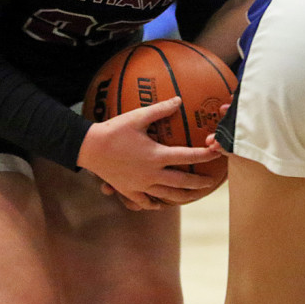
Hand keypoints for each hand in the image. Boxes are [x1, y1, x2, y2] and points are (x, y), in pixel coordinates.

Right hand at [78, 97, 222, 209]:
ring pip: (167, 195)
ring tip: (192, 196)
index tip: (216, 153)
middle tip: (209, 182)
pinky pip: (145, 202)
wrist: (88, 148)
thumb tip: (179, 100)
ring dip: (182, 196)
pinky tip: (160, 203)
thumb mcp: (137, 117)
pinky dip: (155, 203)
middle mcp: (151, 174)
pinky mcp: (128, 191)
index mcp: (156, 156)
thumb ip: (160, 109)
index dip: (204, 155)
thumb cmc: (113, 130)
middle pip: (181, 183)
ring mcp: (140, 185)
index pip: (187, 157)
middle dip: (198, 183)